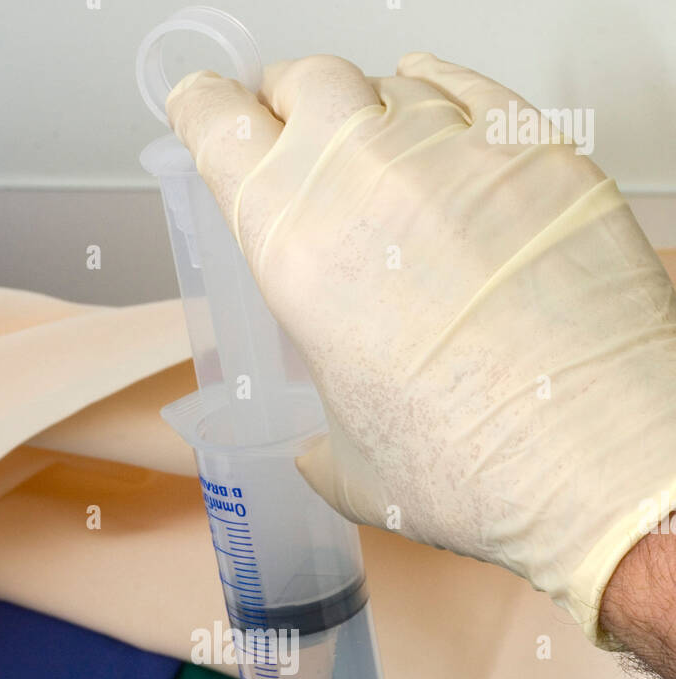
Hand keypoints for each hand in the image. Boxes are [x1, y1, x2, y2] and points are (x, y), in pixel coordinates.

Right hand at [167, 56, 675, 644]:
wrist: (599, 461)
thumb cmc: (480, 470)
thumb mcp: (356, 472)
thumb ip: (318, 440)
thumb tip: (317, 446)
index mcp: (292, 248)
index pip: (219, 127)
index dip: (203, 111)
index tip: (202, 109)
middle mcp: (366, 176)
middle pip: (304, 84)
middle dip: (285, 102)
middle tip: (290, 133)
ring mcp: (458, 150)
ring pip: (390, 82)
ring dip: (370, 110)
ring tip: (379, 156)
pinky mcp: (540, 150)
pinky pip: (473, 89)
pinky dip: (446, 97)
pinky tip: (447, 130)